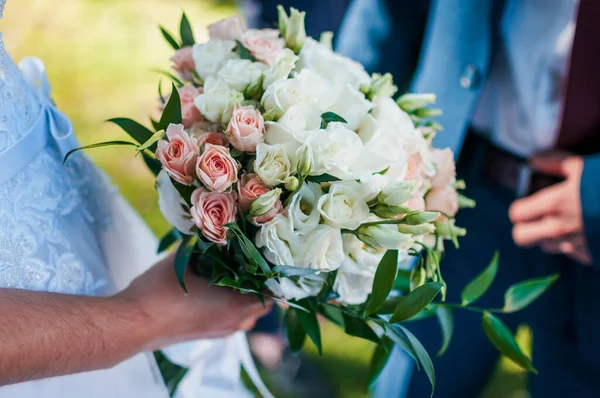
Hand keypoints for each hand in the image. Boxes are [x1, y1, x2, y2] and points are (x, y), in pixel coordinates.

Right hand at [119, 251, 271, 348]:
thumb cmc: (160, 291)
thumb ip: (206, 245)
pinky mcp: (208, 335)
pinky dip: (232, 306)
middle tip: (250, 261)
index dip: (271, 272)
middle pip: (262, 304)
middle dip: (259, 284)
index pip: (272, 291)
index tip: (265, 255)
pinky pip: (232, 320)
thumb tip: (216, 231)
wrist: (132, 324)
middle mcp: (235, 322)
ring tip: (234, 274)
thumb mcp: (184, 259)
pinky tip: (216, 288)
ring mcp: (222, 332)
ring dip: (246, 297)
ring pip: (247, 315)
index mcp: (237, 304)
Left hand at [509, 152, 590, 264]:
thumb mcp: (583, 166)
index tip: (527, 206)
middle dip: (524, 228)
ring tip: (562, 224)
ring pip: (544, 246)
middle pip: (520, 237)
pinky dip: (571, 245)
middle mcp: (559, 227)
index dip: (520, 209)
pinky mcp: (590, 255)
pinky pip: (569, 253)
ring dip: (547, 237)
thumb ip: (555, 162)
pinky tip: (583, 232)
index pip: (517, 214)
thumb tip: (533, 159)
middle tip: (534, 221)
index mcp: (554, 204)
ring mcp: (575, 244)